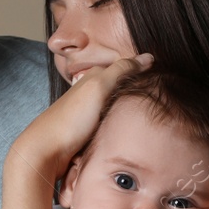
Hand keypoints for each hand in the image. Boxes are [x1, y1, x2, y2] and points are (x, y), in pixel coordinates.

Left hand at [10, 54, 153, 176]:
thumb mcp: (98, 87)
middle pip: (121, 88)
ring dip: (130, 110)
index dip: (142, 71)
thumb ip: (122, 70)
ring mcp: (89, 114)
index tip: (163, 77)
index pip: (123, 68)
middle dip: (138, 91)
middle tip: (161, 96)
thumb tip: (149, 56)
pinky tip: (131, 130)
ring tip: (150, 114)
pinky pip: (111, 124)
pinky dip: (122, 124)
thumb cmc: (70, 119)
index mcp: (92, 78)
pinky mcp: (88, 133)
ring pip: (116, 107)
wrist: (45, 152)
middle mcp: (90, 93)